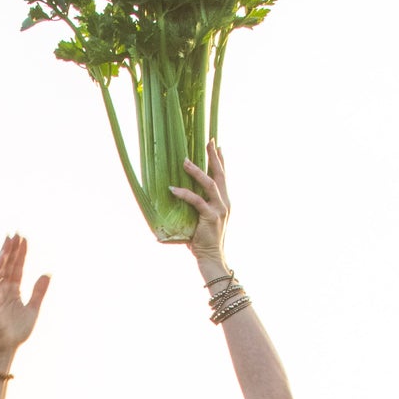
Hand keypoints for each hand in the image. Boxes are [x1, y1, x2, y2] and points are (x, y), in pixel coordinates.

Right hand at [0, 234, 49, 354]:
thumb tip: (47, 273)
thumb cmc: (18, 331)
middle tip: (17, 233)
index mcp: (14, 291)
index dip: (21, 254)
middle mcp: (4, 289)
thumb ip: (39, 291)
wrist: (7, 346)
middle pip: (9, 264)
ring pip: (0, 268)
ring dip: (4, 253)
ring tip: (10, 238)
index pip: (17, 268)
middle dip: (12, 249)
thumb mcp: (34, 308)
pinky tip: (3, 255)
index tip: (25, 240)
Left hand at [169, 141, 230, 270]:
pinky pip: (197, 201)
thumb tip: (180, 193)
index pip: (224, 177)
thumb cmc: (203, 241)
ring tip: (184, 161)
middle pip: (220, 174)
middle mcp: (225, 203)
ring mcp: (220, 209)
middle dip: (214, 157)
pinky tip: (173, 189)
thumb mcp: (202, 219)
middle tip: (209, 141)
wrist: (212, 257)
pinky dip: (184, 194)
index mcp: (225, 202)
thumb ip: (198, 206)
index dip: (221, 160)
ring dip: (197, 171)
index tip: (218, 145)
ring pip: (210, 184)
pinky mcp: (211, 217)